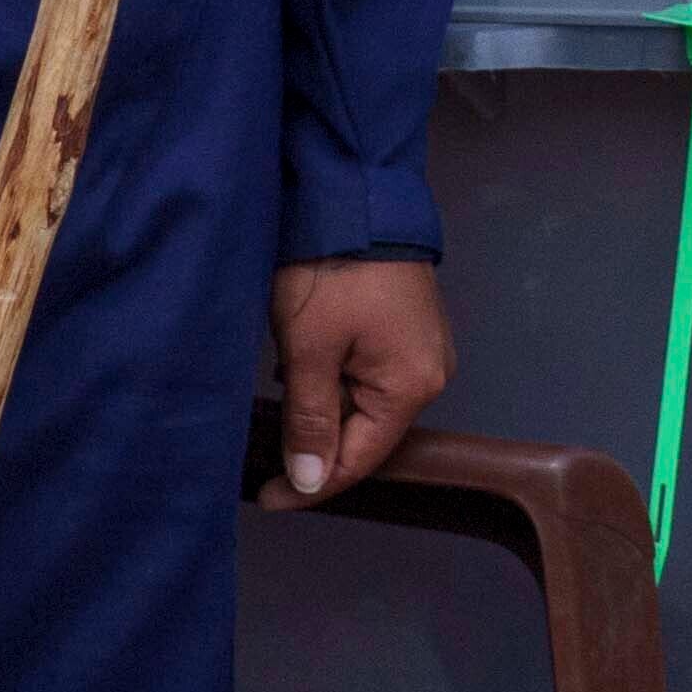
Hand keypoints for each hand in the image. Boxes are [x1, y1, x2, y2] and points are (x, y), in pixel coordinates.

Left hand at [265, 259, 451, 507]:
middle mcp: (428, 374)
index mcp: (411, 387)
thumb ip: (309, 418)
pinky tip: (298, 371)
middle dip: (315, 447)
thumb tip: (311, 479)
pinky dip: (331, 381)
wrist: (355, 194)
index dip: (312, 485)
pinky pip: (367, 375)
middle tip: (263, 458)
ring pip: (363, 404)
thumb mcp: (308, 348)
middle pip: (365, 435)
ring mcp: (420, 350)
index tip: (269, 497)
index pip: (359, 459)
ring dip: (320, 410)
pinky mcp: (405, 328)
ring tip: (275, 411)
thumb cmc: (332, 267)